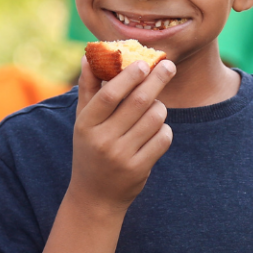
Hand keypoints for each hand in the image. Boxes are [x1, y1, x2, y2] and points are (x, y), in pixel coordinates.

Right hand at [67, 56, 175, 209]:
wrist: (94, 196)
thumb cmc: (90, 150)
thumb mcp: (83, 122)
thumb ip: (88, 89)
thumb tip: (88, 55)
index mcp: (86, 125)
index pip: (110, 94)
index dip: (129, 76)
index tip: (144, 62)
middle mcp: (103, 140)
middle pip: (138, 102)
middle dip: (157, 80)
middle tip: (169, 66)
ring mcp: (121, 156)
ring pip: (154, 119)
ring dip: (160, 108)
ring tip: (156, 107)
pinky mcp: (138, 169)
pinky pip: (163, 139)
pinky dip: (164, 130)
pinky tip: (157, 130)